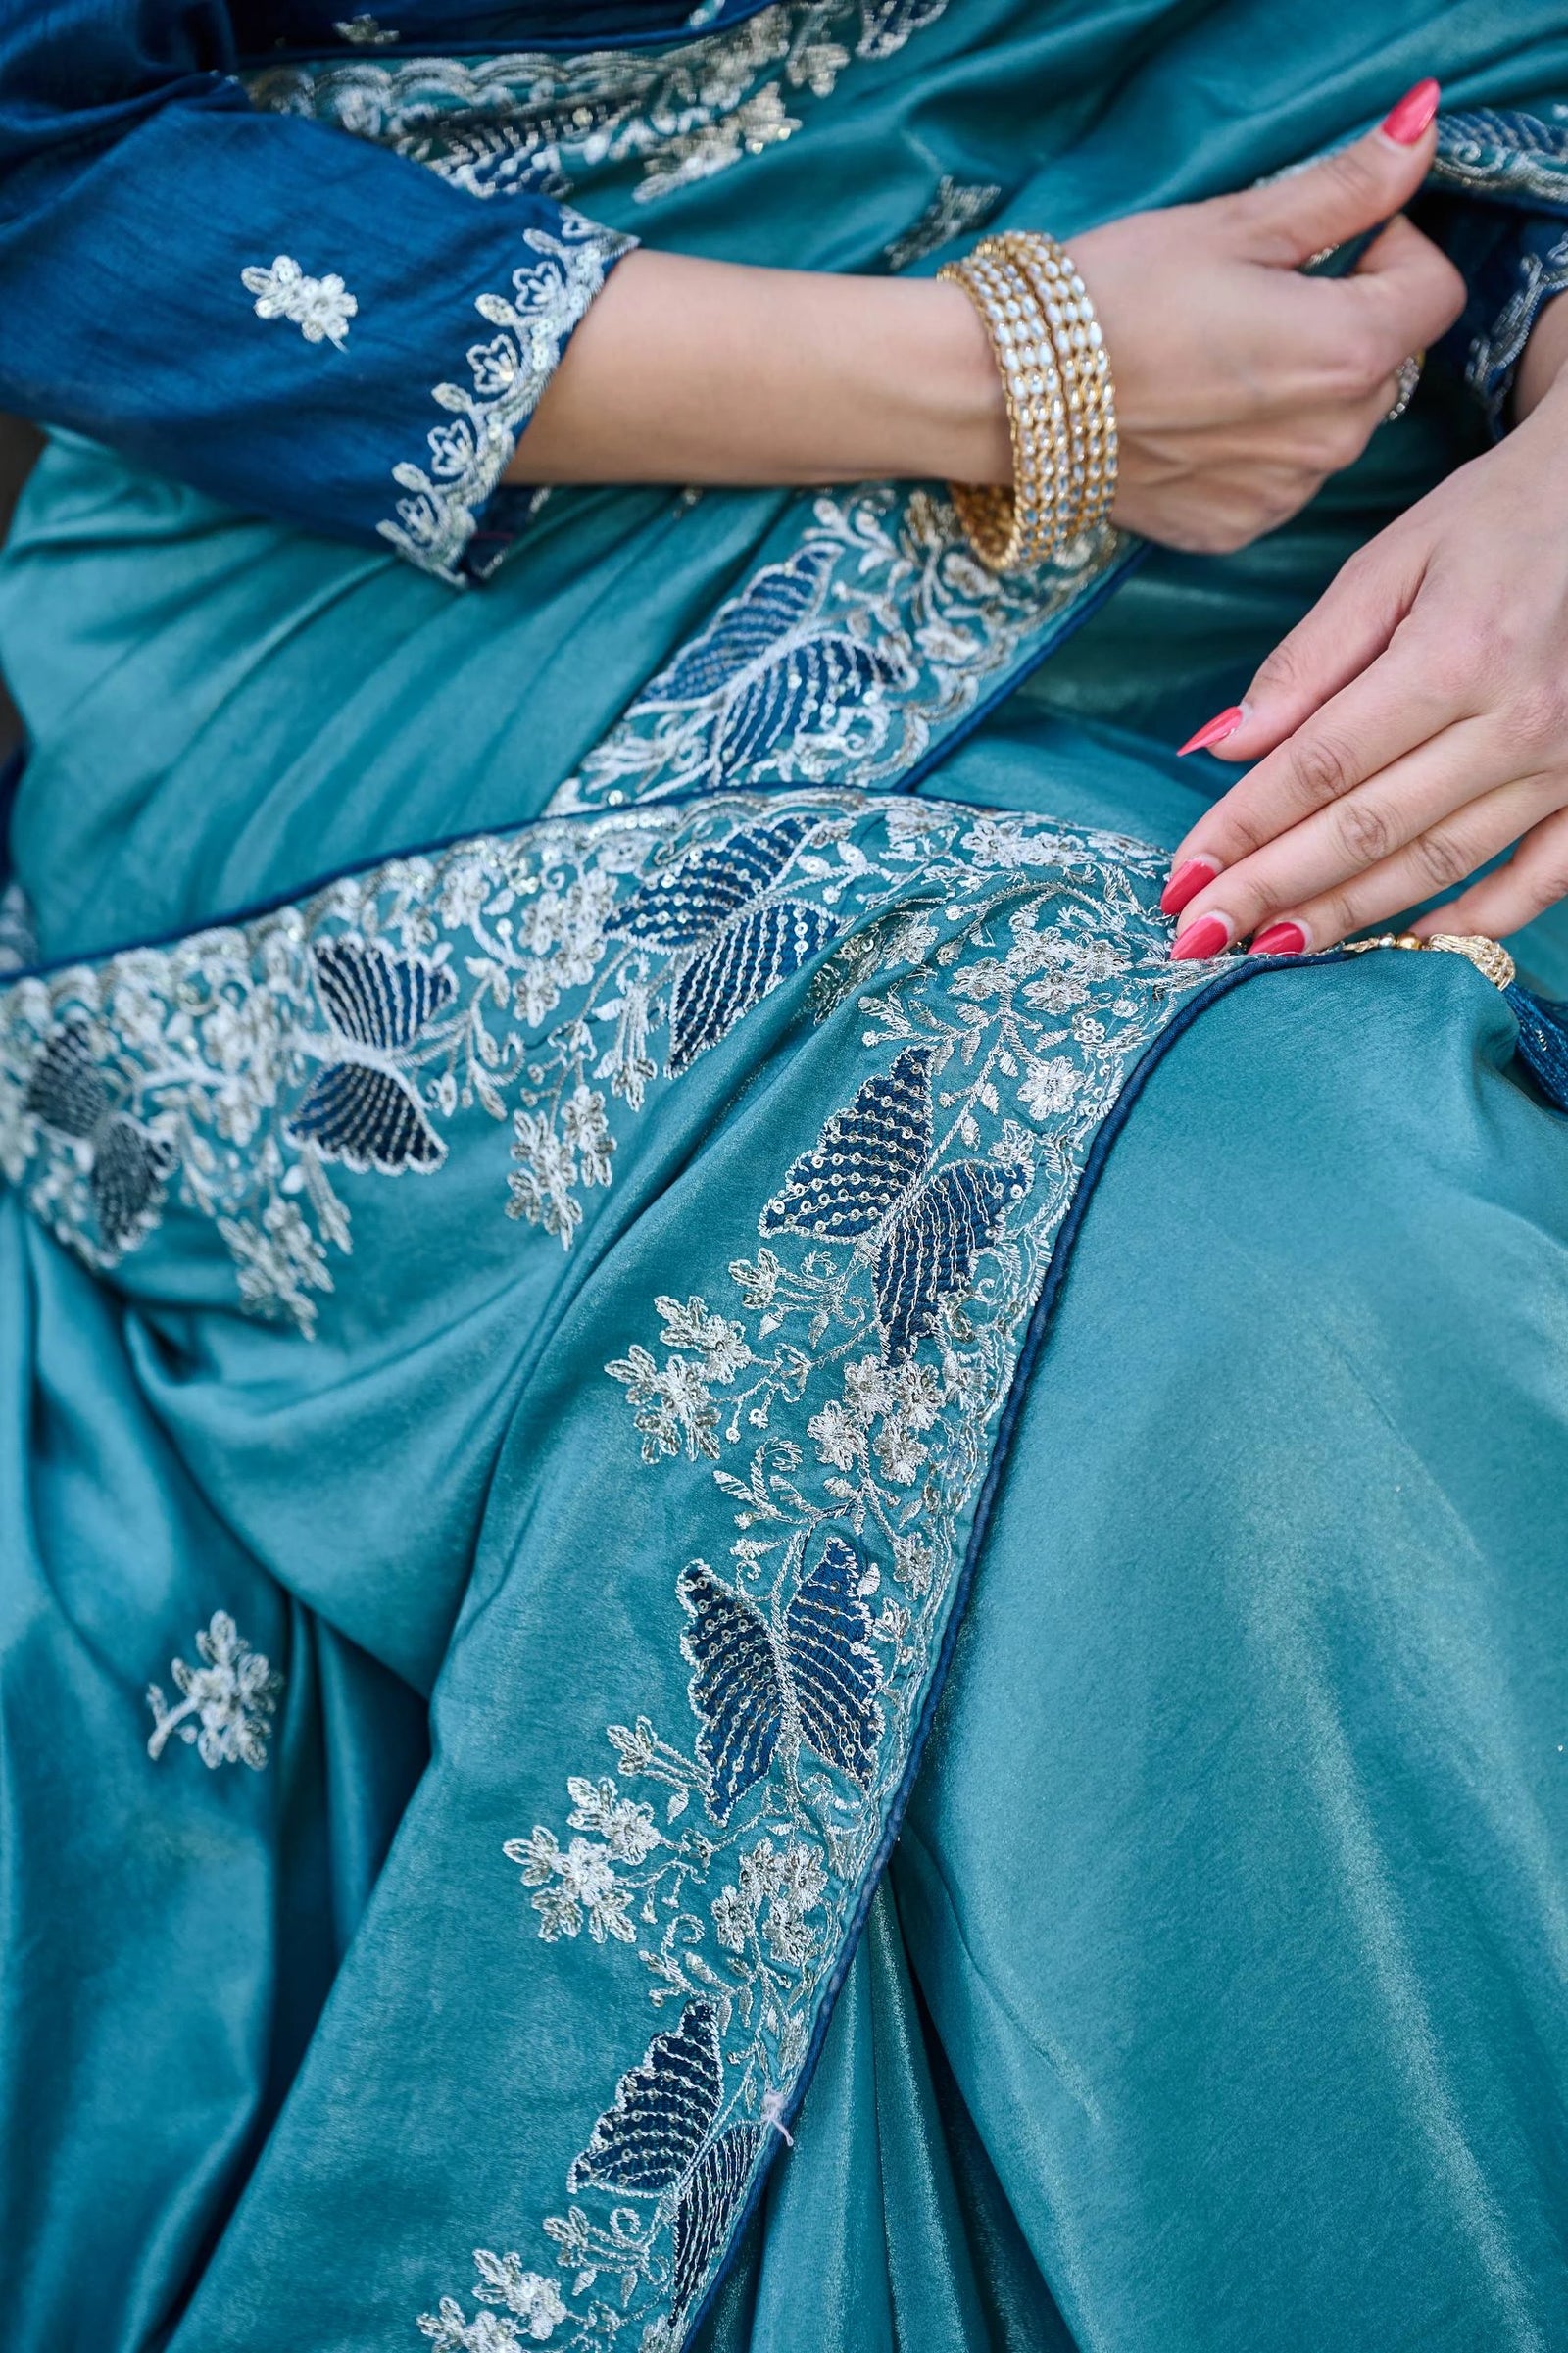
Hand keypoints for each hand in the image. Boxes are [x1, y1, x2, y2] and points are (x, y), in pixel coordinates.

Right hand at [1073, 78, 1463, 552]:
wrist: (1008, 397)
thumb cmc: (1111, 299)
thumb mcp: (1232, 225)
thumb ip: (1343, 190)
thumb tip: (1418, 137)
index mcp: (1348, 350)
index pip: (1434, 290)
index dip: (1391, 250)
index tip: (1329, 244)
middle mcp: (1332, 438)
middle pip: (1385, 363)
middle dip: (1343, 323)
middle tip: (1251, 301)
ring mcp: (1283, 494)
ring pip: (1332, 425)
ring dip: (1300, 390)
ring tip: (1212, 364)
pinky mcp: (1233, 528)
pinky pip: (1278, 480)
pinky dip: (1253, 449)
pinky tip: (1190, 419)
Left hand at [1160, 297, 1567, 960]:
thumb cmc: (1500, 519)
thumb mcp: (1393, 560)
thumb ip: (1307, 660)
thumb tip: (1224, 748)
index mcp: (1454, 655)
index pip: (1320, 767)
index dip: (1244, 831)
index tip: (1182, 878)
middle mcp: (1517, 721)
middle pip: (1369, 829)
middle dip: (1273, 889)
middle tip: (1200, 936)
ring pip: (1439, 863)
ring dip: (1349, 916)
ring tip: (1270, 950)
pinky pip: (1542, 880)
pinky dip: (1477, 921)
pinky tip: (1410, 941)